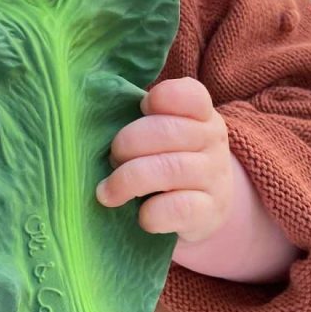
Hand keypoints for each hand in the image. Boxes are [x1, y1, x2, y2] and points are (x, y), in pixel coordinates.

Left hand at [95, 77, 232, 244]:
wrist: (206, 207)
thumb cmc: (169, 158)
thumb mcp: (163, 131)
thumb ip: (141, 118)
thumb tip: (96, 115)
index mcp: (200, 114)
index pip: (190, 95)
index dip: (161, 97)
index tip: (142, 107)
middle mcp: (212, 141)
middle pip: (168, 132)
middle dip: (127, 144)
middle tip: (112, 158)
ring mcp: (214, 177)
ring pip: (168, 170)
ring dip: (127, 180)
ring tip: (107, 192)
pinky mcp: (210, 212)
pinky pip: (177, 209)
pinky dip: (151, 214)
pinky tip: (141, 216)